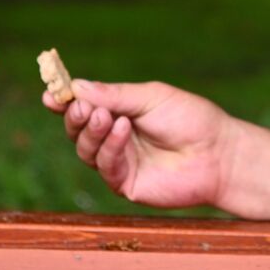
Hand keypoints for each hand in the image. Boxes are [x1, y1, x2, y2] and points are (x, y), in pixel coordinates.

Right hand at [43, 79, 234, 208]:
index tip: (50, 94)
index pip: (84, 107)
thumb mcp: (152, 97)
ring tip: (107, 117)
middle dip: (76, 116)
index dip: (65, 101)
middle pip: (78, 129)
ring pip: (86, 149)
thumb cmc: (191, 120)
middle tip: (80, 106)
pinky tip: (122, 130)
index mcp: (120, 112)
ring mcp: (119, 162)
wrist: (218, 152)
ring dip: (92, 130)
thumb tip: (77, 87)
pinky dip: (110, 146)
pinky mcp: (125, 183)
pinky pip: (106, 166)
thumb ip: (115, 95)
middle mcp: (115, 138)